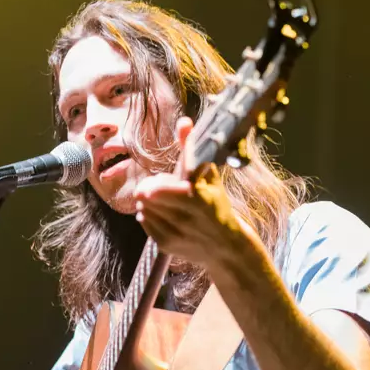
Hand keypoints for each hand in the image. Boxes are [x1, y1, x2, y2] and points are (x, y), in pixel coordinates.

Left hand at [135, 117, 248, 269]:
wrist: (225, 248)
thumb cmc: (217, 206)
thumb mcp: (210, 177)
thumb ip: (193, 149)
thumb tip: (184, 121)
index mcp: (197, 195)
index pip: (165, 183)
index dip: (158, 180)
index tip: (157, 182)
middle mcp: (185, 214)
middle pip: (148, 192)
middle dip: (152, 186)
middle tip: (164, 188)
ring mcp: (175, 231)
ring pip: (144, 206)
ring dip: (149, 201)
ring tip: (164, 202)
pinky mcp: (166, 244)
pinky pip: (143, 220)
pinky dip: (148, 215)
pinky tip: (163, 214)